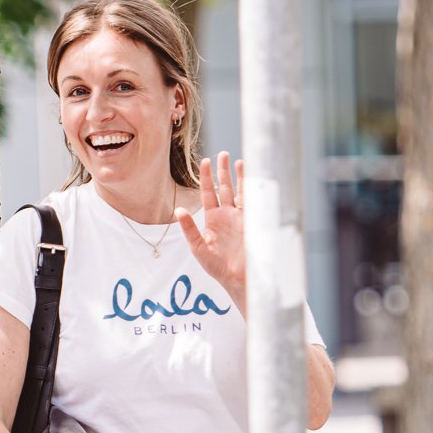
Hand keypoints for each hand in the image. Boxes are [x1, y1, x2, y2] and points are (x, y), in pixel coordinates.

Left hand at [177, 152, 247, 308]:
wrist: (239, 277)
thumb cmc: (218, 267)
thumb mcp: (199, 247)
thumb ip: (189, 229)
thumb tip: (178, 211)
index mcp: (213, 219)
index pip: (208, 193)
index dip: (207, 177)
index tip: (205, 161)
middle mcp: (227, 215)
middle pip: (224, 188)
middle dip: (223, 171)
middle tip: (222, 155)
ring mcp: (241, 217)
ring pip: (240, 191)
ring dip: (239, 177)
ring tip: (238, 161)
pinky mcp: (253, 222)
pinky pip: (253, 202)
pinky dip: (253, 189)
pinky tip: (253, 177)